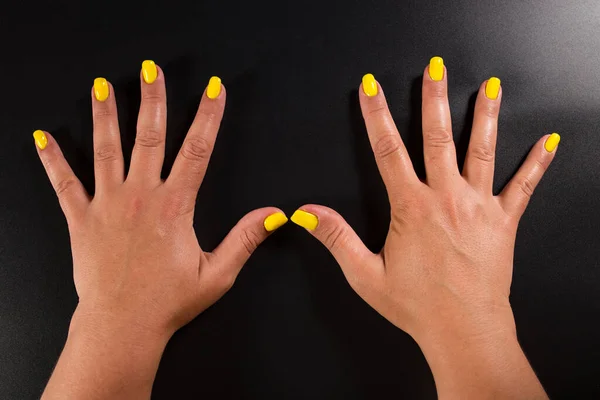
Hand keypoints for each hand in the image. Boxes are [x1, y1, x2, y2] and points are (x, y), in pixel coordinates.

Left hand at [37, 61, 287, 398]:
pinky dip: (53, 159)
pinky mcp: (81, 219)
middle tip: (151, 70)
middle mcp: (140, 196)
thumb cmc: (168, 302)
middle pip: (149, 136)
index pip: (197, 149)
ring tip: (103, 86)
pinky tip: (42, 137)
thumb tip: (274, 214)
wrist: (122, 326)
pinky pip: (64, 183)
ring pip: (107, 149)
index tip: (214, 89)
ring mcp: (107, 204)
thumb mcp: (217, 274)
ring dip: (106, 115)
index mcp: (174, 206)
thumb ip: (245, 239)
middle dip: (152, 99)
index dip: (208, 116)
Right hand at [291, 58, 555, 397]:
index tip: (370, 88)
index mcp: (412, 208)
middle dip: (433, 98)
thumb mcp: (365, 275)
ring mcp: (479, 207)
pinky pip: (523, 186)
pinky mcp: (503, 221)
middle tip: (433, 68)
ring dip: (484, 116)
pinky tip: (549, 142)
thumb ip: (337, 238)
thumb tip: (308, 213)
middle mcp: (447, 199)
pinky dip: (537, 162)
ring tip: (488, 87)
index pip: (388, 150)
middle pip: (437, 138)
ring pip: (481, 151)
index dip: (376, 115)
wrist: (464, 330)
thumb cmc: (417, 306)